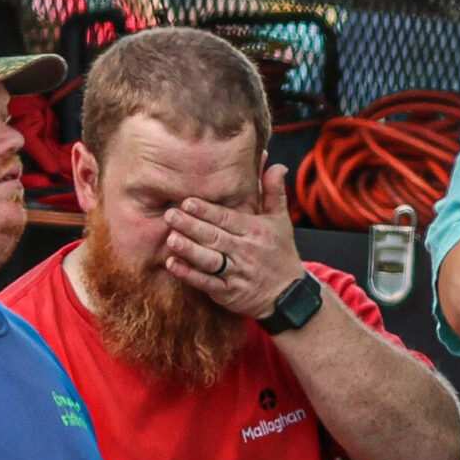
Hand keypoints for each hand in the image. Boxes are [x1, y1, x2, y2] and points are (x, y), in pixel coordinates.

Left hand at [163, 164, 309, 320]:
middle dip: (191, 226)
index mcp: (255, 231)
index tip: (187, 202)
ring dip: (189, 250)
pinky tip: (173, 265)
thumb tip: (277, 164)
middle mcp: (245, 251)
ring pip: (210, 259)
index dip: (207, 211)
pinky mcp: (228, 292)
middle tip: (169, 214)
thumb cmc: (281, 253)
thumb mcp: (281, 221)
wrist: (290, 294)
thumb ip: (273, 192)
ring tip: (171, 238)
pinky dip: (189, 275)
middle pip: (215, 237)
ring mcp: (236, 273)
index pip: (228, 219)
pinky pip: (207, 283)